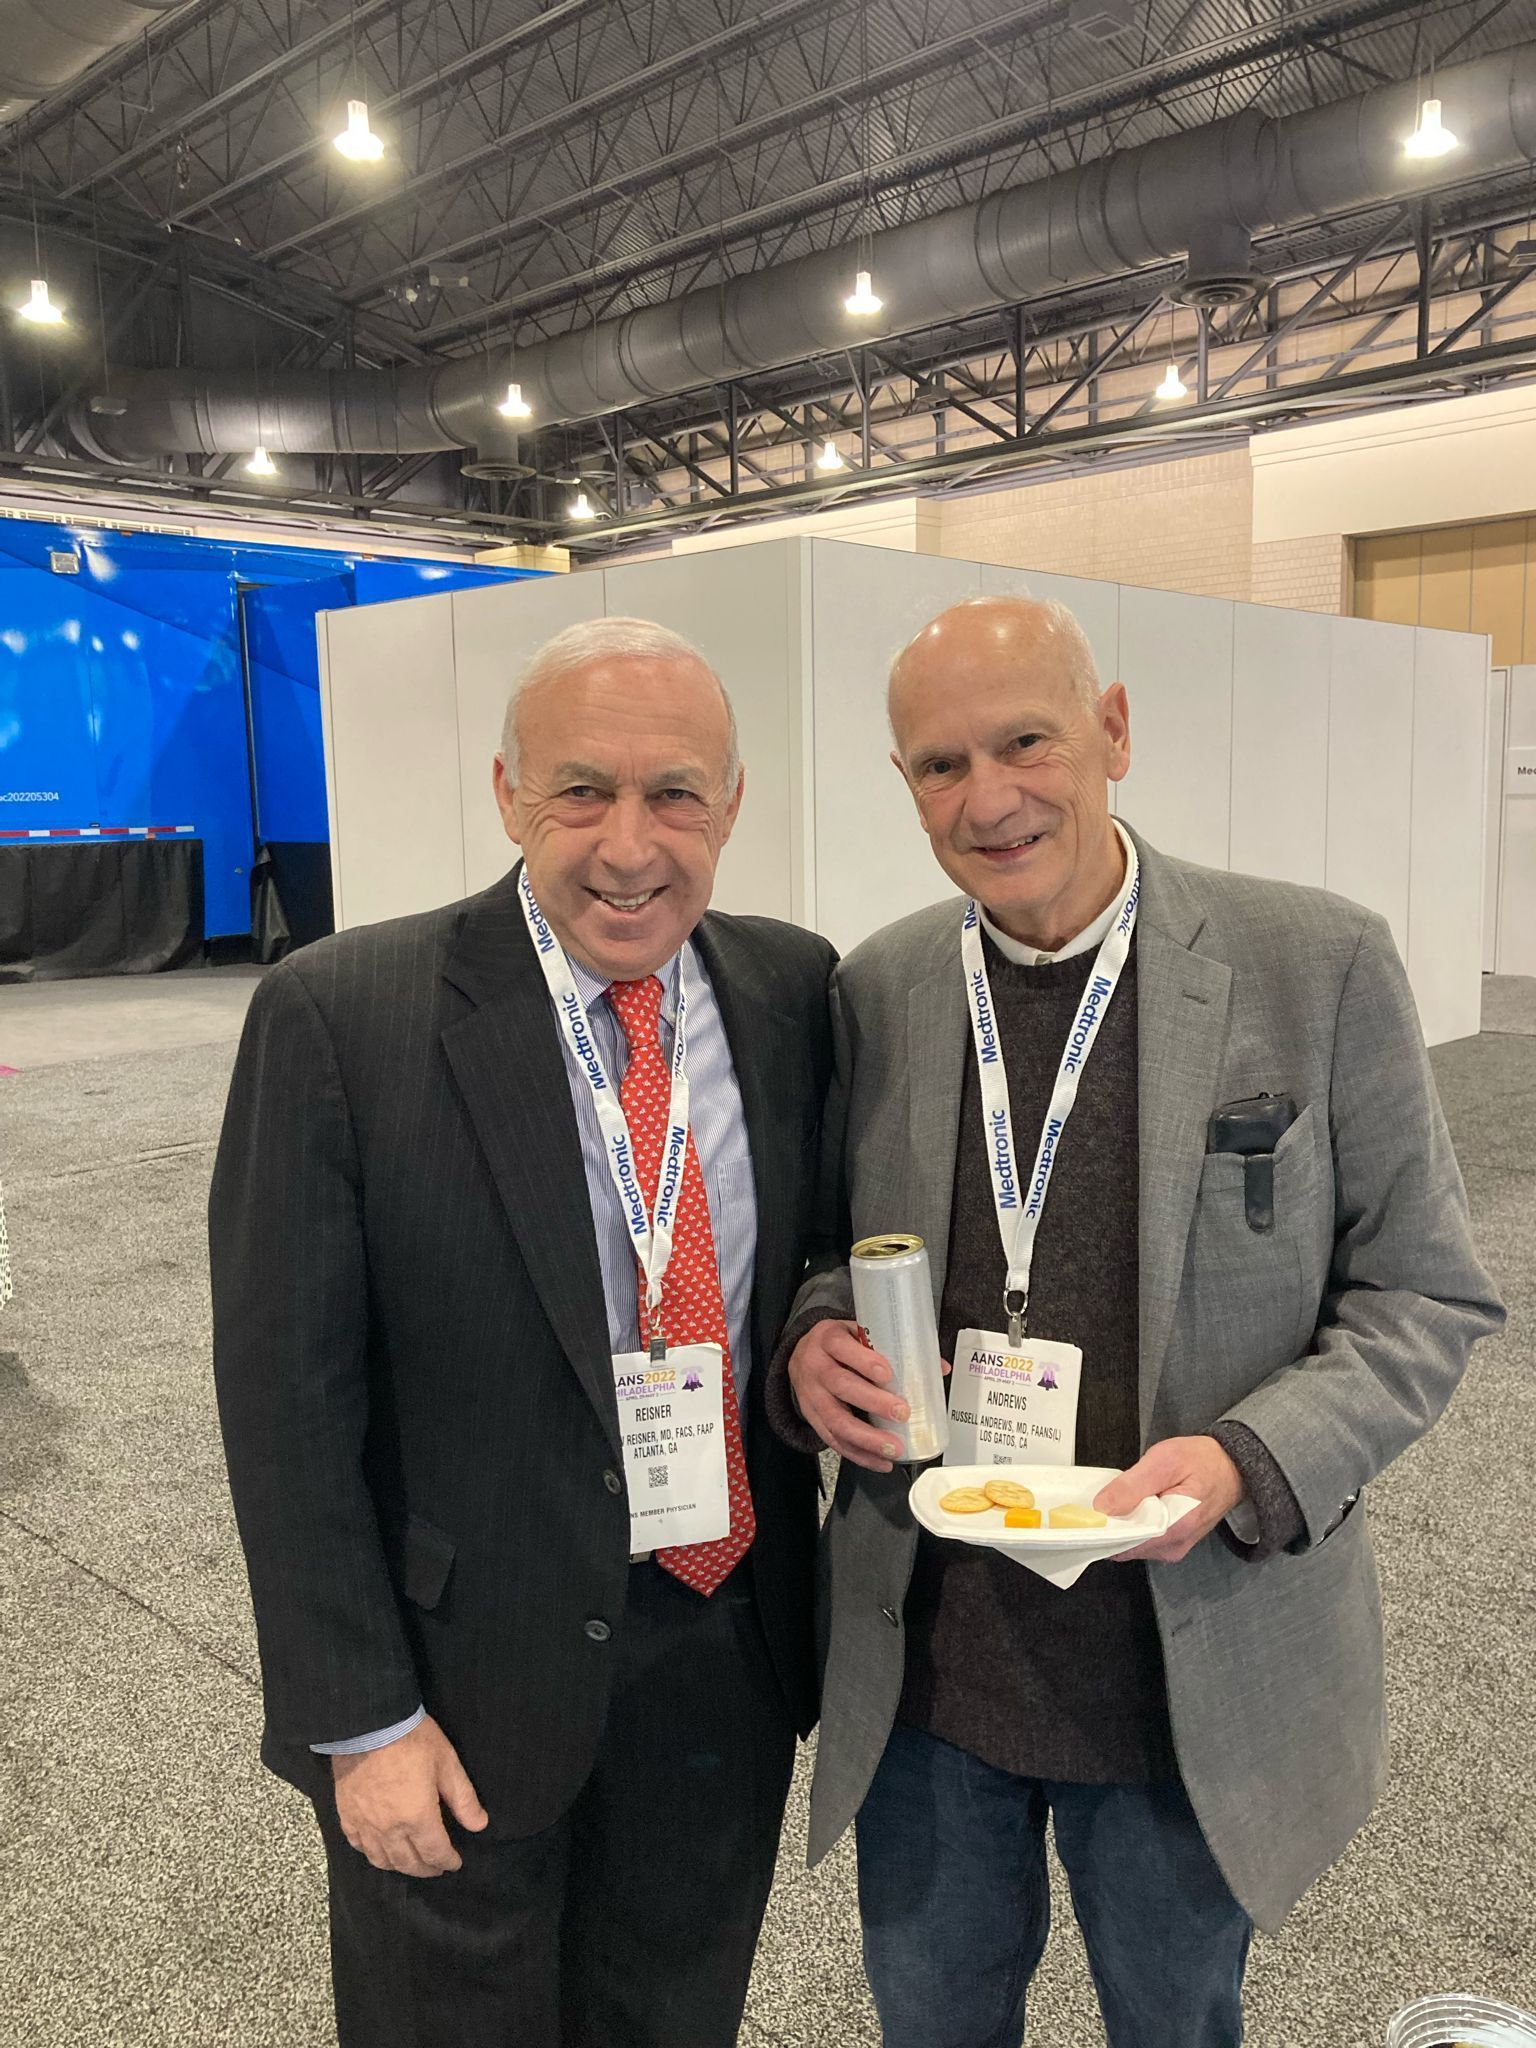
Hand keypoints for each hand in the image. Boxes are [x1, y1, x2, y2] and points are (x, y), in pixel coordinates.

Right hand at [331, 1714, 487, 1876]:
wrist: (367, 1723)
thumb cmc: (412, 1739)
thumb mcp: (446, 1763)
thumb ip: (463, 1798)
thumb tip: (479, 1825)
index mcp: (417, 1818)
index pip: (435, 1853)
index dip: (447, 1861)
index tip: (455, 1863)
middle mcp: (389, 1830)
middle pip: (409, 1863)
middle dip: (426, 1869)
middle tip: (436, 1867)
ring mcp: (365, 1825)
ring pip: (382, 1860)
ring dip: (400, 1867)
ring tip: (412, 1862)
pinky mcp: (346, 1816)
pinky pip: (359, 1847)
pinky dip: (373, 1854)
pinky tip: (380, 1849)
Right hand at [788, 1319, 948, 1472]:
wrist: (799, 1356)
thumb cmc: (837, 1346)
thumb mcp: (857, 1334)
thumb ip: (893, 1348)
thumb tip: (939, 1367)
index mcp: (828, 1339)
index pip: (841, 1347)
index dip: (864, 1361)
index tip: (887, 1374)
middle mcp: (816, 1367)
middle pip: (840, 1385)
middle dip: (872, 1402)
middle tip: (901, 1412)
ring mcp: (812, 1395)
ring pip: (835, 1419)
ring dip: (866, 1437)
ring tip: (892, 1448)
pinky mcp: (813, 1418)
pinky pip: (833, 1440)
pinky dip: (858, 1454)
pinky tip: (880, 1462)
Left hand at [1094, 1436, 1245, 1563]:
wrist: (1232, 1467)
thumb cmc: (1203, 1461)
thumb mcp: (1165, 1460)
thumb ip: (1132, 1485)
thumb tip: (1102, 1507)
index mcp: (1175, 1529)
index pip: (1124, 1544)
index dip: (1101, 1529)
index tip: (1086, 1514)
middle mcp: (1173, 1547)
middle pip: (1124, 1546)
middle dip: (1110, 1524)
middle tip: (1106, 1497)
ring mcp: (1173, 1548)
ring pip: (1130, 1543)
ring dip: (1121, 1522)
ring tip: (1126, 1497)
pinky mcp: (1171, 1542)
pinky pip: (1141, 1539)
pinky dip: (1132, 1523)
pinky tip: (1135, 1504)